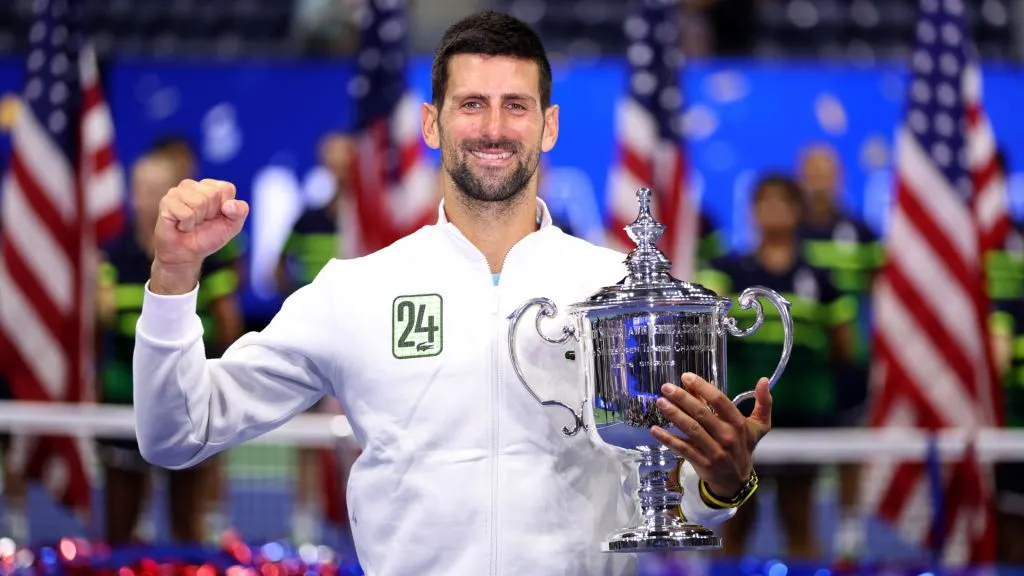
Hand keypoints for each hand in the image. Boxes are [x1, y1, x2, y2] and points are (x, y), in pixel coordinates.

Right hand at [151, 179, 248, 293]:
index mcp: (210, 186)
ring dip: (198, 220)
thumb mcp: (233, 225)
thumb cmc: (208, 237)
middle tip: (201, 222)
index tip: (216, 217)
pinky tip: (181, 226)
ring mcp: (177, 192)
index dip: (227, 208)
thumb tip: (228, 205)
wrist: (186, 254)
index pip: (227, 188)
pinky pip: (186, 213)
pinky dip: (187, 225)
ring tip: (191, 224)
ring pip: (199, 202)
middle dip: (211, 214)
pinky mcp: (166, 202)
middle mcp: (192, 185)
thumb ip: (241, 211)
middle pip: (213, 194)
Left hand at [650, 373, 771, 498]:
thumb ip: (763, 402)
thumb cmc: (744, 446)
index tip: (686, 376)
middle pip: (701, 413)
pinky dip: (668, 439)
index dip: (702, 387)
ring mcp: (714, 451)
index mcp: (738, 424)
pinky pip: (682, 448)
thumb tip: (764, 380)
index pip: (719, 401)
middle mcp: (727, 436)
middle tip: (666, 387)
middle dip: (682, 398)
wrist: (737, 481)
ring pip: (691, 429)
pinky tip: (655, 429)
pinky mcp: (702, 463)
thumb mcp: (759, 425)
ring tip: (660, 402)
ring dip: (674, 415)